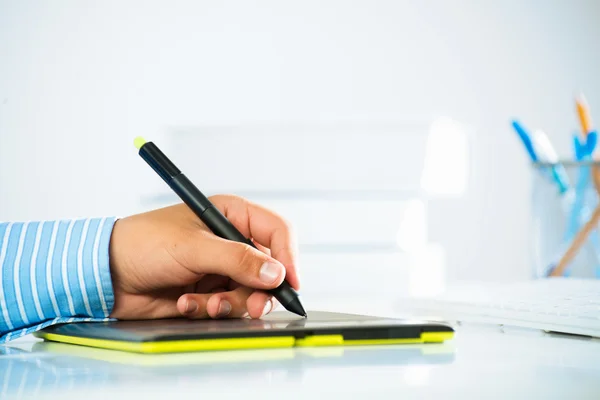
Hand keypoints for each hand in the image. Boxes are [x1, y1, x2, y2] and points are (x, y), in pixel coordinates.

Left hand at [108, 195, 299, 319]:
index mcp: (231, 216)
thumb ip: (237, 260)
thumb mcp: (193, 247)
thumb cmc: (144, 244)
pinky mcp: (209, 292)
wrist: (107, 275)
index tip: (290, 282)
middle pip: (268, 269)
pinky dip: (209, 309)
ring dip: (231, 303)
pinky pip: (227, 306)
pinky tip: (186, 303)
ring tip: (206, 303)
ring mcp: (220, 269)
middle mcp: (230, 242)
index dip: (288, 256)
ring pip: (250, 292)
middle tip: (254, 306)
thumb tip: (275, 273)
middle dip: (259, 291)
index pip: (276, 231)